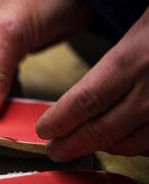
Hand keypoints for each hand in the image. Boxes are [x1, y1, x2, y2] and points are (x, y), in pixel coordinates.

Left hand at [37, 7, 148, 160]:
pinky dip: (132, 146)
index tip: (45, 129)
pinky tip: (118, 141)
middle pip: (101, 130)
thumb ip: (113, 65)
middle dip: (71, 145)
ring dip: (100, 147)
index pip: (84, 102)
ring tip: (81, 145)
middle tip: (54, 151)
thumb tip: (80, 98)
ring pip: (128, 143)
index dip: (60, 122)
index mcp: (133, 60)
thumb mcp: (138, 32)